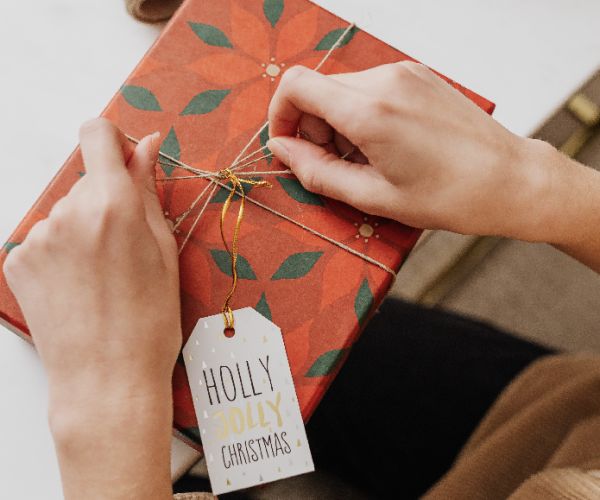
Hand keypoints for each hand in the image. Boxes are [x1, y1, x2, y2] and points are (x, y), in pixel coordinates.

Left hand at [3, 118, 178, 498]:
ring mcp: (36, 237)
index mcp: (113, 204)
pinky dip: (61, 252)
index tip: (125, 165)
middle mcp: (68, 212)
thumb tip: (147, 146)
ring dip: (83, 229)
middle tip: (126, 248)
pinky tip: (78, 286)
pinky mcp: (17, 261)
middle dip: (107, 201)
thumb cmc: (151, 320)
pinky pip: (44, 238)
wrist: (107, 379)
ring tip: (102, 275)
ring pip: (66, 212)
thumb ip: (149, 190)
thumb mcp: (164, 250)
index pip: (96, 133)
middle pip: (86, 181)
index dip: (112, 142)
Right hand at [267, 63, 555, 241]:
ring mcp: (405, 74)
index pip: (296, 85)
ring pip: (343, 90)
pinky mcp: (418, 77)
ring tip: (365, 161)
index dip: (280, 115)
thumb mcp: (373, 197)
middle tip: (333, 166)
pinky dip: (362, 115)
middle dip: (311, 127)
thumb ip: (317, 172)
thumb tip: (281, 151)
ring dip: (338, 123)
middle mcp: (385, 80)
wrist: (510, 180)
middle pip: (318, 89)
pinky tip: (384, 147)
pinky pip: (370, 89)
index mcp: (370, 111)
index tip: (288, 146)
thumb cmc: (450, 196)